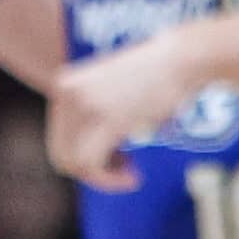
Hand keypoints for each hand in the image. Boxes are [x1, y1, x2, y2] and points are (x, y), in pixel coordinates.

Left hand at [46, 30, 204, 191]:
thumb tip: (84, 157)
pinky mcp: (106, 118)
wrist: (180, 58)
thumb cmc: (155, 76)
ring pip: (73, 163)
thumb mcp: (110, 90)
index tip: (115, 159)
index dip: (82, 159)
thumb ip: (91, 114)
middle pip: (61, 153)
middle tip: (124, 170)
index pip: (59, 137)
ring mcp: (84, 104)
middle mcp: (66, 93)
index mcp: (64, 85)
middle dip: (91, 171)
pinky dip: (109, 180)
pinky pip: (90, 164)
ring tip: (130, 174)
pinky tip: (133, 177)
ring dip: (102, 178)